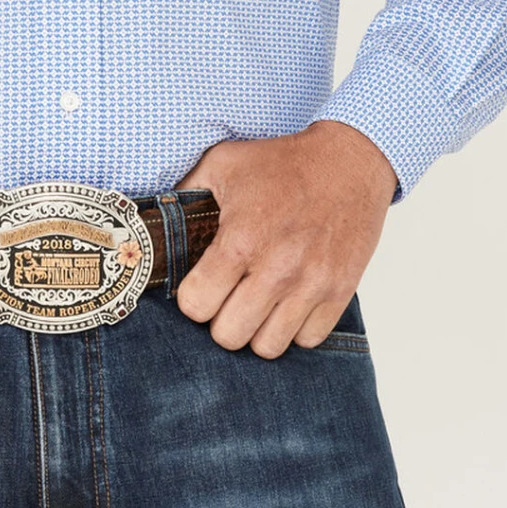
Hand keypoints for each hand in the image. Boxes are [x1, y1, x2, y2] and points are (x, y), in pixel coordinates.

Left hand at [173, 120, 398, 358]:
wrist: (349, 161)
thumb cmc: (283, 161)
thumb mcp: (223, 163)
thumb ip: (186, 191)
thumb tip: (157, 213)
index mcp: (241, 240)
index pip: (197, 306)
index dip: (192, 298)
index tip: (201, 285)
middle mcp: (276, 270)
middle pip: (229, 336)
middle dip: (220, 319)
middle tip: (227, 298)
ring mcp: (311, 285)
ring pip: (268, 347)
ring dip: (257, 329)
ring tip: (257, 303)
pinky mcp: (340, 292)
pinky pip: (308, 341)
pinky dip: (295, 329)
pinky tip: (288, 303)